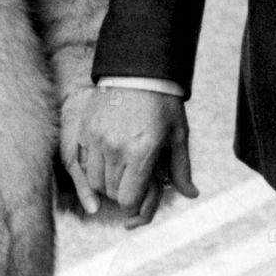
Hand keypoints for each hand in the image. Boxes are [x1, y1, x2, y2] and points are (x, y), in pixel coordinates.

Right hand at [77, 86, 196, 227]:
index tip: (140, 201)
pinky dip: (94, 167)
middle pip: (112, 192)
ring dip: (108, 183)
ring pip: (95, 181)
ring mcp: (98, 138)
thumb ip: (181, 169)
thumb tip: (191, 195)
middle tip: (135, 182)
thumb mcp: (178, 135)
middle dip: (124, 193)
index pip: (128, 198)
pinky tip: (107, 158)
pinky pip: (84, 162)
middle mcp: (117, 148)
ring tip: (121, 170)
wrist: (139, 69)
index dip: (134, 206)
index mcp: (142, 152)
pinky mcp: (86, 129)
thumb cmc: (164, 103)